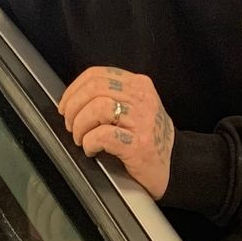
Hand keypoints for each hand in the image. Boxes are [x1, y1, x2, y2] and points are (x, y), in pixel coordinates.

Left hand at [59, 67, 174, 199]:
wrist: (176, 166)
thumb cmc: (149, 138)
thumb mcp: (136, 108)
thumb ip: (112, 97)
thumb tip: (74, 99)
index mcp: (139, 85)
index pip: (97, 75)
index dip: (74, 90)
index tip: (65, 106)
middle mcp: (143, 99)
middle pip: (94, 89)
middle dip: (74, 108)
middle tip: (71, 126)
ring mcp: (142, 122)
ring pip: (97, 108)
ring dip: (80, 126)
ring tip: (81, 139)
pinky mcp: (139, 145)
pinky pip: (103, 135)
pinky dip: (89, 142)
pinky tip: (92, 150)